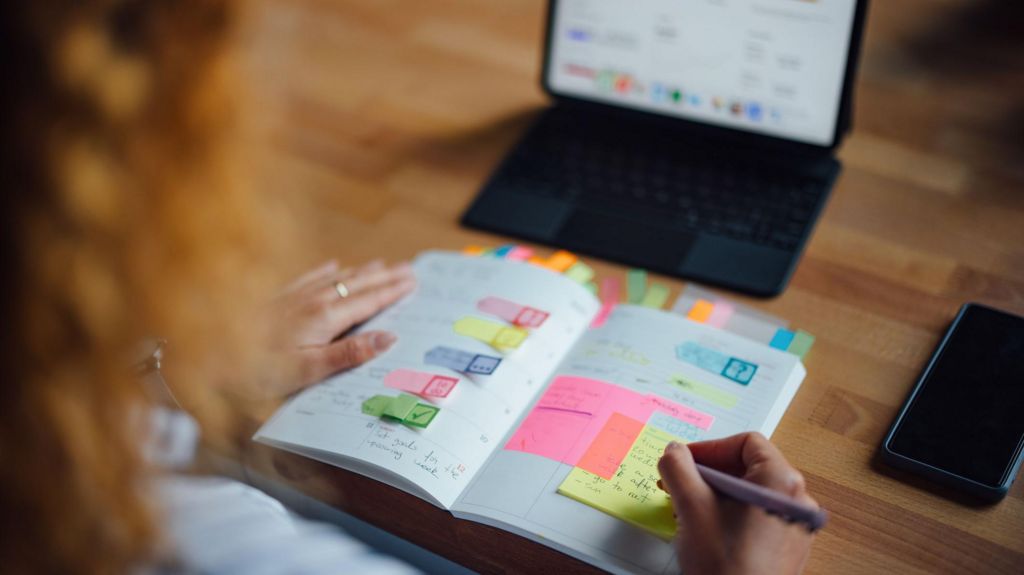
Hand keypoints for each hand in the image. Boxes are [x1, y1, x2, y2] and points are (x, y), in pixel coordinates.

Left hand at [261, 258, 414, 396]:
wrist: (207, 355)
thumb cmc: (257, 370)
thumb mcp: (308, 370)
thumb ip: (349, 353)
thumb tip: (388, 337)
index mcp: (325, 318)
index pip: (368, 302)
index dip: (392, 292)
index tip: (413, 282)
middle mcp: (312, 301)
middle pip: (357, 285)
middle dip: (385, 277)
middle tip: (408, 269)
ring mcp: (293, 297)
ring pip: (336, 278)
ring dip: (361, 272)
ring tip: (381, 264)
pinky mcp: (275, 298)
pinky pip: (308, 277)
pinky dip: (325, 270)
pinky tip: (332, 265)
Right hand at [658, 433, 816, 574]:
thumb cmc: (724, 565)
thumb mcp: (690, 506)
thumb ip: (678, 468)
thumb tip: (674, 452)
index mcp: (782, 482)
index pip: (746, 443)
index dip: (710, 448)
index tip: (684, 462)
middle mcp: (798, 501)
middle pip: (749, 467)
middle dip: (709, 473)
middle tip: (679, 484)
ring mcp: (796, 527)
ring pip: (751, 494)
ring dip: (716, 494)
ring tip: (688, 509)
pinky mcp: (789, 549)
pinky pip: (759, 517)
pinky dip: (732, 514)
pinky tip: (707, 530)